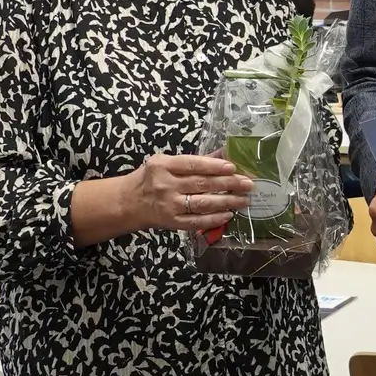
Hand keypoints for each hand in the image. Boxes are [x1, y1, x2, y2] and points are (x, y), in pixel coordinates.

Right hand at [122, 154, 253, 232]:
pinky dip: (214, 219)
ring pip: (202, 203)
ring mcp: (168, 205)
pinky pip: (196, 222)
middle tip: (248, 184)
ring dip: (226, 202)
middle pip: (201, 184)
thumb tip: (224, 153)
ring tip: (244, 200)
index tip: (233, 167)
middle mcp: (165, 185)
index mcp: (163, 165)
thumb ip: (195, 160)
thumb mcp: (167, 163)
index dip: (214, 166)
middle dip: (228, 184)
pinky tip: (228, 215)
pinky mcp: (171, 222)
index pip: (193, 164)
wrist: (127, 203)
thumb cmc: (150, 179)